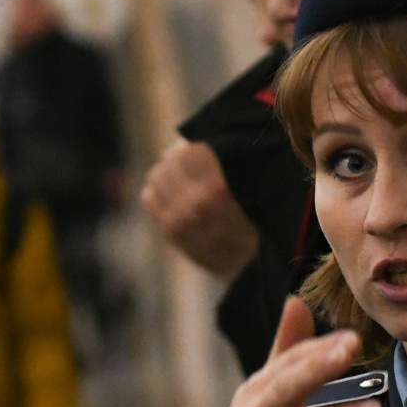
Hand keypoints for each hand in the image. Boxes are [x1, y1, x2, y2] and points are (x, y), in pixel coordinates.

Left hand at [141, 140, 258, 282]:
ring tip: (178, 178)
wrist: (251, 265)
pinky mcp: (170, 231)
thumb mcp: (251, 186)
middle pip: (170, 161)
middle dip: (177, 158)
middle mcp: (196, 201)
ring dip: (165, 173)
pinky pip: (149, 197)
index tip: (196, 148)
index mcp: (219, 186)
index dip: (191, 146)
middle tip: (186, 160)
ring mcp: (179, 217)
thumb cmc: (257, 220)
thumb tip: (192, 141)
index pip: (189, 150)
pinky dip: (155, 191)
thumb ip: (225, 162)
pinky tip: (169, 194)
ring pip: (156, 177)